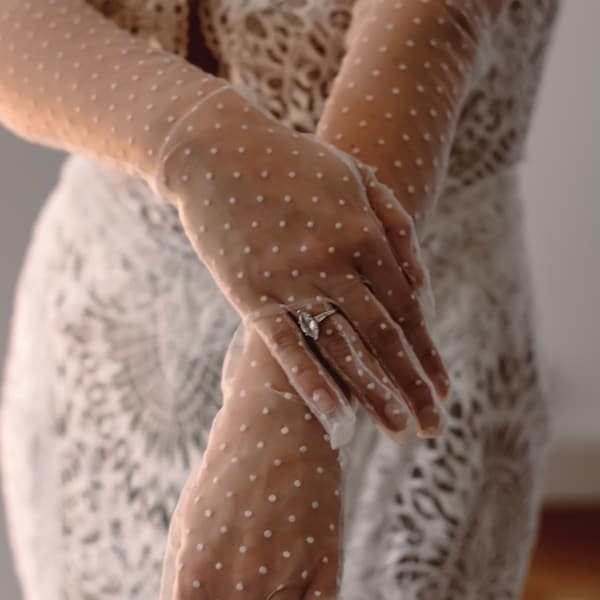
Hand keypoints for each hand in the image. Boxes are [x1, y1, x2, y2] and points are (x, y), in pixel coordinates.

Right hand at [150, 83, 448, 445]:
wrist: (216, 153)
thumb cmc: (292, 164)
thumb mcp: (355, 178)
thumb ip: (395, 227)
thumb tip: (422, 285)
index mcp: (364, 233)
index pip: (407, 309)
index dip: (429, 354)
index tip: (445, 390)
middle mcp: (335, 262)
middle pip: (384, 337)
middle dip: (413, 386)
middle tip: (433, 428)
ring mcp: (292, 280)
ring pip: (344, 348)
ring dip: (375, 395)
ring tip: (398, 432)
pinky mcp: (252, 295)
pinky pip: (288, 347)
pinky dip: (313, 383)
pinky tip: (337, 418)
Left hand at [159, 325, 344, 599]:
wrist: (278, 417)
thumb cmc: (229, 473)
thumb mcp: (187, 528)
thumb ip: (185, 588)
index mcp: (191, 575)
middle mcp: (236, 582)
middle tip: (243, 586)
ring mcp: (284, 574)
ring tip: (266, 570)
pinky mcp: (326, 564)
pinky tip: (292, 588)